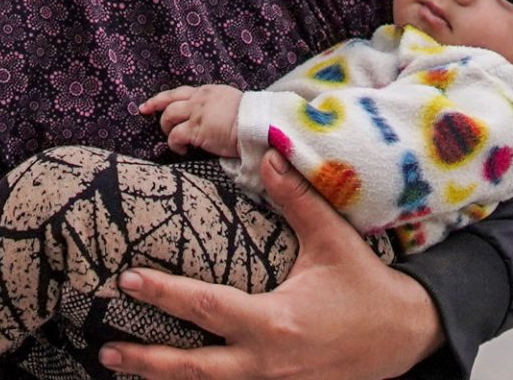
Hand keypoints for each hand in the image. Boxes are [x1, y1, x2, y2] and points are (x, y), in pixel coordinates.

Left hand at [97, 151, 444, 379]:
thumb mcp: (332, 241)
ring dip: (162, 378)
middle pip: (195, 367)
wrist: (406, 336)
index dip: (165, 293)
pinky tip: (168, 378)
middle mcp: (268, 361)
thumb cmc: (366, 287)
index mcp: (277, 321)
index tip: (129, 278)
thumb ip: (297, 200)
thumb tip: (268, 155)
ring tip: (119, 365)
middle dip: (148, 360)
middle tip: (106, 349)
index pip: (207, 307)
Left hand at [140, 84, 242, 157]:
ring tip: (174, 140)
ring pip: (168, 118)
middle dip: (157, 111)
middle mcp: (199, 99)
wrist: (258, 124)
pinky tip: (183, 151)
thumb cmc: (251, 117)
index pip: (179, 92)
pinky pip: (175, 136)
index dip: (161, 99)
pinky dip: (175, 145)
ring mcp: (196, 113)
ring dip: (167, 130)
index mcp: (208, 91)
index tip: (148, 105)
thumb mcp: (231, 102)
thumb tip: (210, 116)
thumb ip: (216, 105)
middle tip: (151, 119)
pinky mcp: (196, 130)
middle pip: (168, 102)